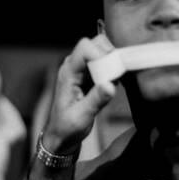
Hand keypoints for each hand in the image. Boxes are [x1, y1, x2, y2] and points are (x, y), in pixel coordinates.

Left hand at [43, 34, 116, 154]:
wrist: (61, 136)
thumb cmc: (67, 127)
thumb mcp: (82, 116)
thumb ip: (96, 100)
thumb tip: (110, 85)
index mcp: (68, 72)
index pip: (84, 47)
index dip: (100, 53)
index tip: (112, 69)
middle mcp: (74, 66)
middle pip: (95, 44)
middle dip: (109, 54)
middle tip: (117, 74)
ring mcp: (82, 70)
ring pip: (101, 51)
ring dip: (112, 62)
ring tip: (115, 81)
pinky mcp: (89, 76)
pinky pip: (104, 63)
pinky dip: (113, 69)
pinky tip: (113, 85)